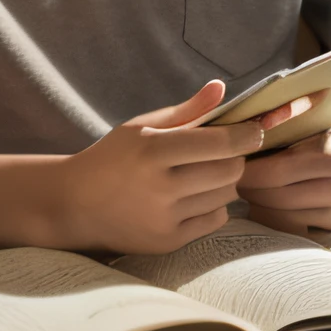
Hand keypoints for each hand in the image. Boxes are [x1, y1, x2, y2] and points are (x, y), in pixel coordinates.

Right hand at [58, 80, 264, 254]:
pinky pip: (214, 221)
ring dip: (224, 183)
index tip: (255, 131)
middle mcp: (160, 187)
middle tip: (224, 152)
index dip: (246, 135)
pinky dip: (213, 207)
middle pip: (230, 171)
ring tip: (204, 174)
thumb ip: (187, 110)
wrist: (75, 204)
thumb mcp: (142, 127)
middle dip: (235, 158)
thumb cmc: (112, 158)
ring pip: (225, 197)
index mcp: (153, 150)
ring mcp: (164, 218)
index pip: (219, 143)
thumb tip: (221, 88)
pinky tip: (193, 197)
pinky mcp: (168, 242)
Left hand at [237, 109, 330, 233]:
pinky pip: (291, 232)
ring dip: (256, 205)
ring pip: (284, 217)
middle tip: (229, 180)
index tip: (231, 163)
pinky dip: (269, 219)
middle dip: (250, 188)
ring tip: (242, 190)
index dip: (253, 168)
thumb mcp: (308, 120)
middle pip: (282, 196)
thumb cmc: (318, 134)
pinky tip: (259, 205)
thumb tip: (240, 128)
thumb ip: (282, 123)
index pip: (286, 167)